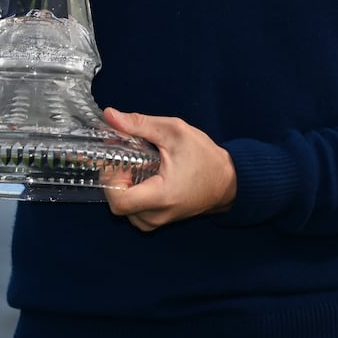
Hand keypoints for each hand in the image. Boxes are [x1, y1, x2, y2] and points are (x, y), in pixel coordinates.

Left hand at [102, 107, 236, 231]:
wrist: (228, 181)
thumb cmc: (204, 156)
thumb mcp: (174, 131)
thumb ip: (139, 124)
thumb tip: (109, 115)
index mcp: (161, 195)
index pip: (118, 202)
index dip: (110, 181)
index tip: (118, 162)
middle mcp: (157, 215)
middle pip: (118, 205)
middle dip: (116, 181)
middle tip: (127, 160)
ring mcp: (158, 222)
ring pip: (125, 211)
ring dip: (124, 189)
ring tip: (137, 168)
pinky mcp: (160, 222)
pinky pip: (136, 214)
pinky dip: (133, 197)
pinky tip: (143, 179)